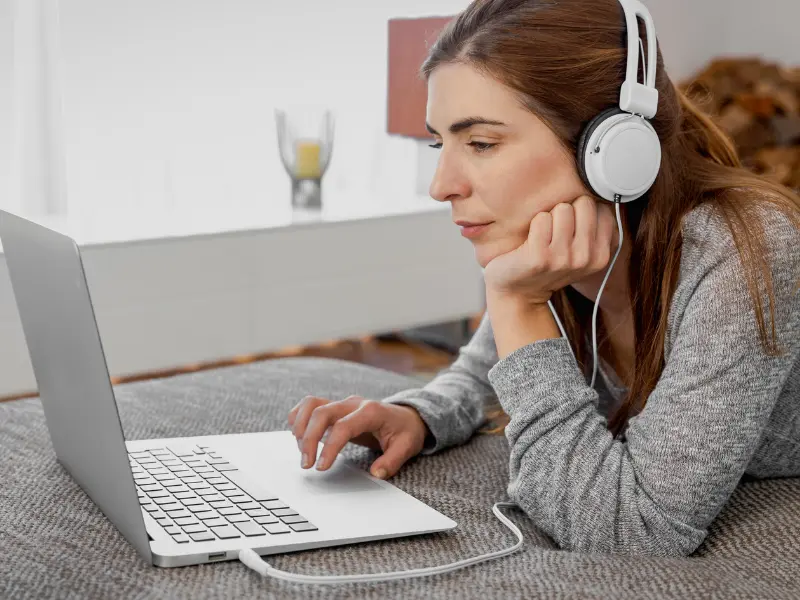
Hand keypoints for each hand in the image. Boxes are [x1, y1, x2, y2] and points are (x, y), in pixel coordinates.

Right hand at [287, 395, 428, 478]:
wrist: (406, 417)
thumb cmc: (405, 431)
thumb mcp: (407, 447)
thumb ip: (392, 461)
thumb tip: (376, 473)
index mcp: (371, 411)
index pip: (343, 426)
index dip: (329, 447)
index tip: (321, 467)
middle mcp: (353, 403)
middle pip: (321, 412)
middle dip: (308, 438)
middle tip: (306, 464)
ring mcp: (342, 403)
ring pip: (311, 404)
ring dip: (300, 426)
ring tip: (301, 451)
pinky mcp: (334, 407)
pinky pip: (310, 405)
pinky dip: (299, 418)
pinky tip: (299, 437)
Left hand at [483, 195, 617, 303]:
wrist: (518, 293)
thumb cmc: (547, 265)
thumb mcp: (578, 252)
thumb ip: (593, 228)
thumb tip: (601, 191)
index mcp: (600, 256)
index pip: (602, 209)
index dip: (582, 211)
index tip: (571, 228)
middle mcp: (585, 258)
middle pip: (584, 204)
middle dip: (566, 210)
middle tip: (553, 232)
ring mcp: (563, 258)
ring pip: (562, 209)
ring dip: (548, 217)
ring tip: (541, 237)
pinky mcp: (540, 256)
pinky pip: (541, 218)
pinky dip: (533, 225)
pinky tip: (529, 242)